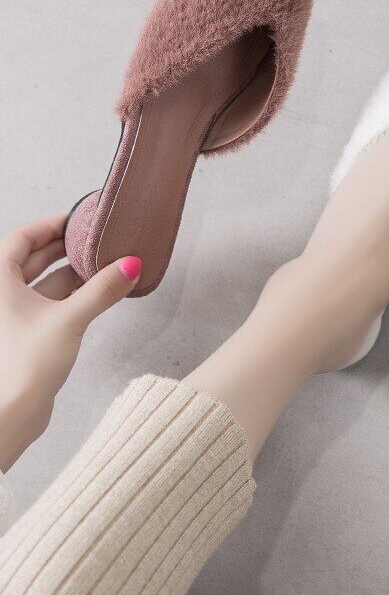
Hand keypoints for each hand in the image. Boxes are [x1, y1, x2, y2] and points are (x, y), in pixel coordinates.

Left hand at [0, 213, 140, 470]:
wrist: (12, 412)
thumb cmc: (25, 365)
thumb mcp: (70, 319)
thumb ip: (103, 290)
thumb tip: (131, 265)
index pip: (21, 238)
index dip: (49, 225)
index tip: (75, 219)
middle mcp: (2, 296)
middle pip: (30, 258)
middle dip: (62, 247)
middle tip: (92, 238)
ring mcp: (12, 316)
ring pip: (41, 282)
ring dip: (69, 272)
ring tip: (101, 263)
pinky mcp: (25, 334)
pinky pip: (48, 302)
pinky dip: (70, 294)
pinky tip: (94, 292)